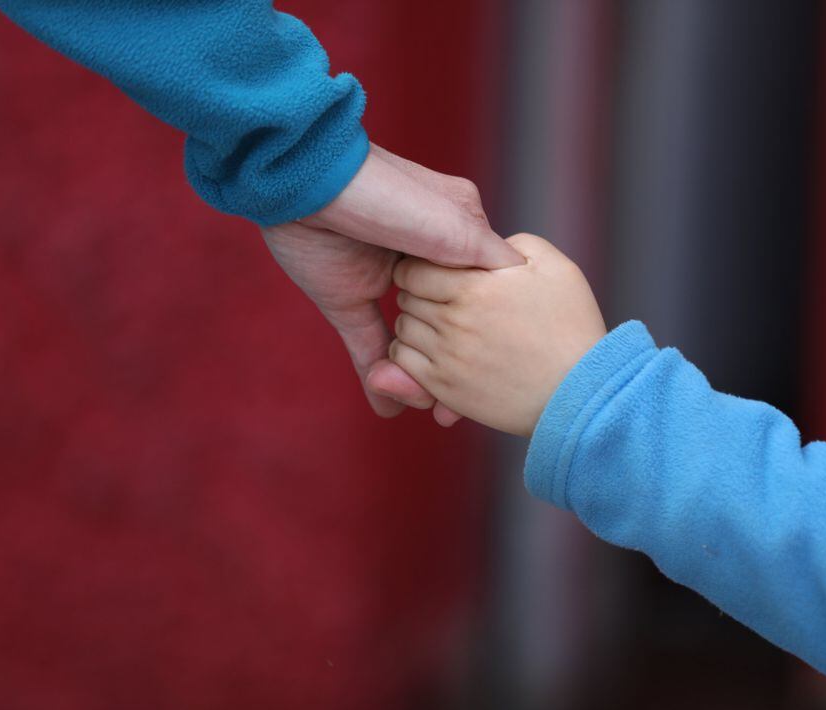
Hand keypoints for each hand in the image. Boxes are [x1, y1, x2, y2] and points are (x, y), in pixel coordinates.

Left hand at [263, 144, 523, 419]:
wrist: (305, 182)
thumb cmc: (387, 194)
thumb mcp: (455, 223)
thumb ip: (489, 256)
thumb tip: (520, 282)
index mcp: (455, 233)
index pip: (481, 293)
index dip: (492, 334)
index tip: (502, 370)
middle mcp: (422, 258)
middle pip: (447, 324)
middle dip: (455, 367)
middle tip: (459, 407)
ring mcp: (382, 279)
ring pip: (411, 342)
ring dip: (420, 380)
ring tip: (434, 412)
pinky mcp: (345, 298)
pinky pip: (368, 346)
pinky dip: (379, 378)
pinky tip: (391, 411)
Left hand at [389, 234, 606, 435]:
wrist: (581, 391)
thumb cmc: (571, 325)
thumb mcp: (553, 266)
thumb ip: (509, 245)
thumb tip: (478, 244)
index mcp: (475, 287)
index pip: (413, 268)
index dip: (419, 266)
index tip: (434, 272)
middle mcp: (455, 321)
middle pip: (405, 297)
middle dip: (417, 293)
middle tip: (439, 297)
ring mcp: (448, 357)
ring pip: (403, 328)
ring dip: (415, 322)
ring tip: (440, 323)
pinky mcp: (446, 388)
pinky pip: (403, 363)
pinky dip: (409, 353)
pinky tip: (434, 349)